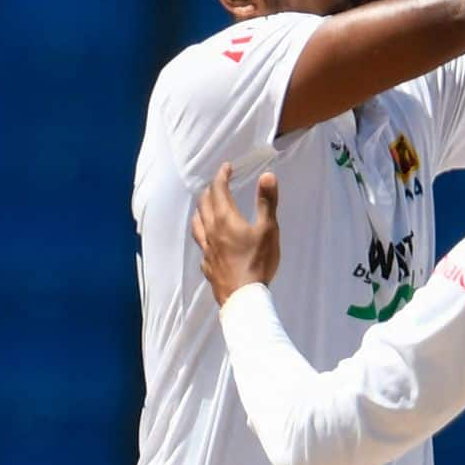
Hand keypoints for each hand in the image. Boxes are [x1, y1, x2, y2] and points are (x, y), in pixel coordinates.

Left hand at [191, 166, 281, 307]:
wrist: (243, 297)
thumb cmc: (258, 261)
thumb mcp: (268, 229)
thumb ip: (267, 202)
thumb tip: (267, 175)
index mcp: (225, 218)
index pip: (218, 189)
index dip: (221, 175)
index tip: (227, 167)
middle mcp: (211, 230)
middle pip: (204, 204)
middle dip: (210, 190)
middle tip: (219, 184)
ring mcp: (206, 249)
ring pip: (197, 223)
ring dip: (200, 210)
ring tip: (205, 207)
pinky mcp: (207, 265)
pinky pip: (200, 244)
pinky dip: (203, 234)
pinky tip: (208, 240)